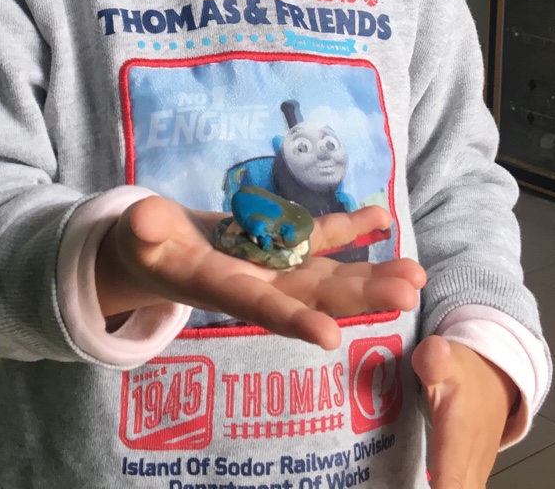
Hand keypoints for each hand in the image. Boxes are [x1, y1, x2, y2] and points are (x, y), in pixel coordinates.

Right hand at [96, 196, 425, 349]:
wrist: (160, 249)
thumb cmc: (145, 246)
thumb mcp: (138, 238)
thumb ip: (144, 230)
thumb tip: (143, 217)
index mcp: (224, 289)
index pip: (263, 309)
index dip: (294, 320)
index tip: (332, 337)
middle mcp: (261, 285)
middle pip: (316, 295)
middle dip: (360, 298)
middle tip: (407, 297)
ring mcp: (278, 265)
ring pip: (331, 272)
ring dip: (373, 273)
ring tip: (416, 273)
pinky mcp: (284, 242)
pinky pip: (323, 236)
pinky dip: (353, 227)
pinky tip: (382, 217)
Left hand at [413, 336, 518, 488]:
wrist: (493, 377)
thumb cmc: (465, 371)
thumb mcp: (447, 357)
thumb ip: (436, 360)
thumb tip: (434, 352)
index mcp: (459, 443)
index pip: (449, 485)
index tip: (425, 488)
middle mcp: (468, 468)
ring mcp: (470, 477)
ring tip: (388, 488)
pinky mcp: (465, 479)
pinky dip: (436, 488)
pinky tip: (402, 485)